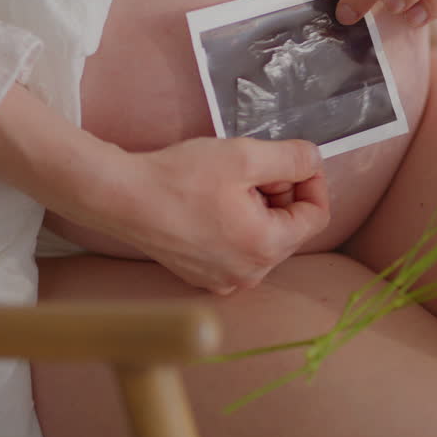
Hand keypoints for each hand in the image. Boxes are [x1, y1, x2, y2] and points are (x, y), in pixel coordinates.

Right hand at [0, 86, 328, 294]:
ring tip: (227, 184)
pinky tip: (211, 202)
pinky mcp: (204, 276)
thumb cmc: (179, 178)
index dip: (311, 181)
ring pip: (264, 238)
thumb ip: (293, 158)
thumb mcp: (245, 156)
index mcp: (266, 248)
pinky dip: (236, 224)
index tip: (291, 160)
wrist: (121, 198)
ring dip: (258, 208)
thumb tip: (314, 161)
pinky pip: (238, 248)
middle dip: (281, 194)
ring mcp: (225, 280)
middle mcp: (250, 274)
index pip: (316, 216)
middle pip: (290, 228)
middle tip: (252, 167)